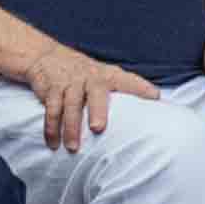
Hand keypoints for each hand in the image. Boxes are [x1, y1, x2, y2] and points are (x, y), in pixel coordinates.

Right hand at [40, 52, 155, 150]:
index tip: (154, 96)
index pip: (127, 80)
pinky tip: (53, 144)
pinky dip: (51, 128)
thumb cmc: (86, 72)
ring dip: (70, 128)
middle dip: (96, 111)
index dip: (140, 87)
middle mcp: (89, 79)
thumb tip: (158, 101)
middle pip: (95, 94)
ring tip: (73, 148)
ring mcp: (69, 84)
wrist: (46, 55)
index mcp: (108, 75)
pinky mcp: (51, 90)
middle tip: (98, 128)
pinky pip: (51, 110)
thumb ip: (128, 85)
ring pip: (69, 106)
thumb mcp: (106, 73)